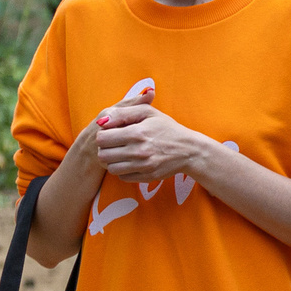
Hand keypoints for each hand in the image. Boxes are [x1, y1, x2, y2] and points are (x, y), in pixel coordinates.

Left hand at [93, 82, 222, 183]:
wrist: (189, 150)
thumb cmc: (167, 128)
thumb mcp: (148, 112)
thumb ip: (123, 112)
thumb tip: (101, 121)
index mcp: (137, 133)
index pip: (101, 138)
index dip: (104, 135)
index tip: (112, 133)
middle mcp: (139, 151)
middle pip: (103, 155)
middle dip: (106, 149)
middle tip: (115, 145)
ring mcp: (143, 166)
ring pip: (111, 168)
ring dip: (113, 161)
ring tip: (123, 154)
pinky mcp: (147, 177)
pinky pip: (123, 177)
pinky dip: (124, 171)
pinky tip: (132, 162)